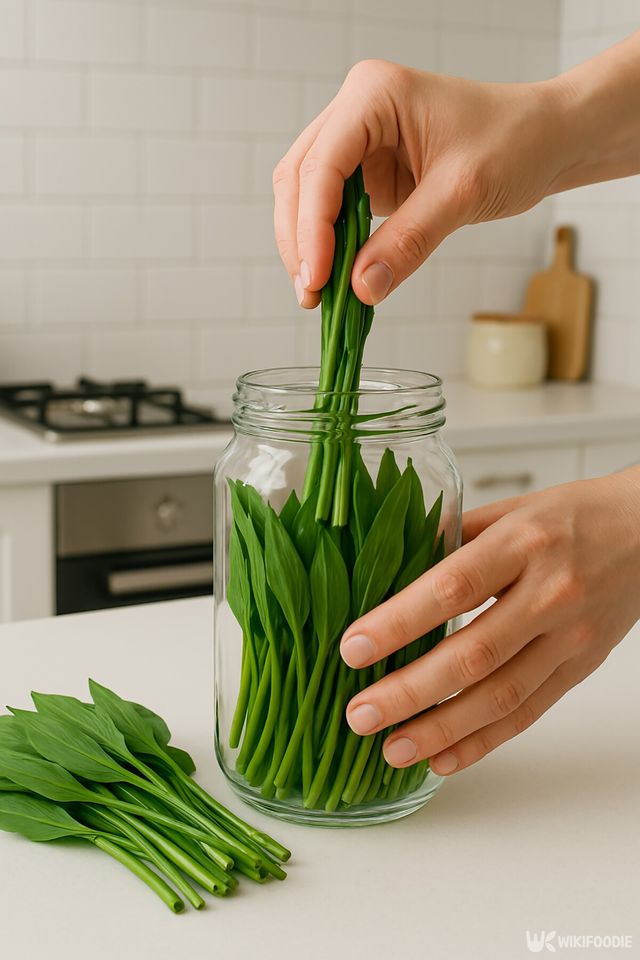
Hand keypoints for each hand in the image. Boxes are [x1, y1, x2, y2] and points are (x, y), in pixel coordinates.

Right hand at [273, 59, 570, 306]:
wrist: (545, 139)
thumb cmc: (514, 141)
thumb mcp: (462, 193)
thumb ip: (409, 241)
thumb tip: (362, 288)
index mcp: (373, 95)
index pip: (322, 165)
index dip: (312, 226)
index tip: (319, 277)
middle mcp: (356, 112)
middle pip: (299, 179)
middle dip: (300, 240)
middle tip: (311, 294)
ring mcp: (358, 142)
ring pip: (306, 196)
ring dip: (307, 246)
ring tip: (318, 295)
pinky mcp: (368, 171)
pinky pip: (333, 212)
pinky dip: (330, 246)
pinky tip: (336, 278)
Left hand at [340, 468, 639, 774]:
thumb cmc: (572, 516)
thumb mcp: (510, 508)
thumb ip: (453, 538)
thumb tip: (389, 568)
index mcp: (523, 543)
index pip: (452, 587)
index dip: (399, 622)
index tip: (353, 648)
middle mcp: (549, 594)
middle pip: (473, 654)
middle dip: (410, 692)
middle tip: (360, 714)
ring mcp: (570, 638)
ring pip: (502, 696)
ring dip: (442, 729)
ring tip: (392, 749)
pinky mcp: (580, 669)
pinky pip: (530, 713)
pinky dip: (484, 742)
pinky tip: (443, 759)